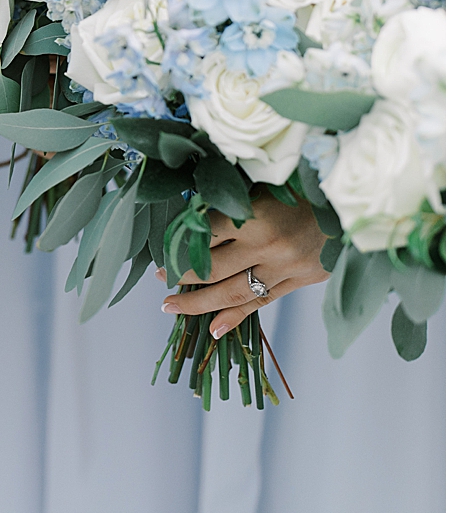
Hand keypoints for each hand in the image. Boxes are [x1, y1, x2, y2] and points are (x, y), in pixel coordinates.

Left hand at [157, 189, 331, 338]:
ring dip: (198, 304)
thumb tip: (186, 218)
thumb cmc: (298, 184)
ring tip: (171, 306)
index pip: (201, 235)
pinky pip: (262, 302)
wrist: (353, 201)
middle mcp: (268, 245)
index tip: (160, 250)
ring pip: (233, 293)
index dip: (176, 244)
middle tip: (160, 278)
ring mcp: (287, 267)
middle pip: (211, 269)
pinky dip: (235, 317)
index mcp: (253, 215)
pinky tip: (213, 329)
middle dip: (180, 276)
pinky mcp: (302, 280)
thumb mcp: (258, 183)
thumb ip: (226, 202)